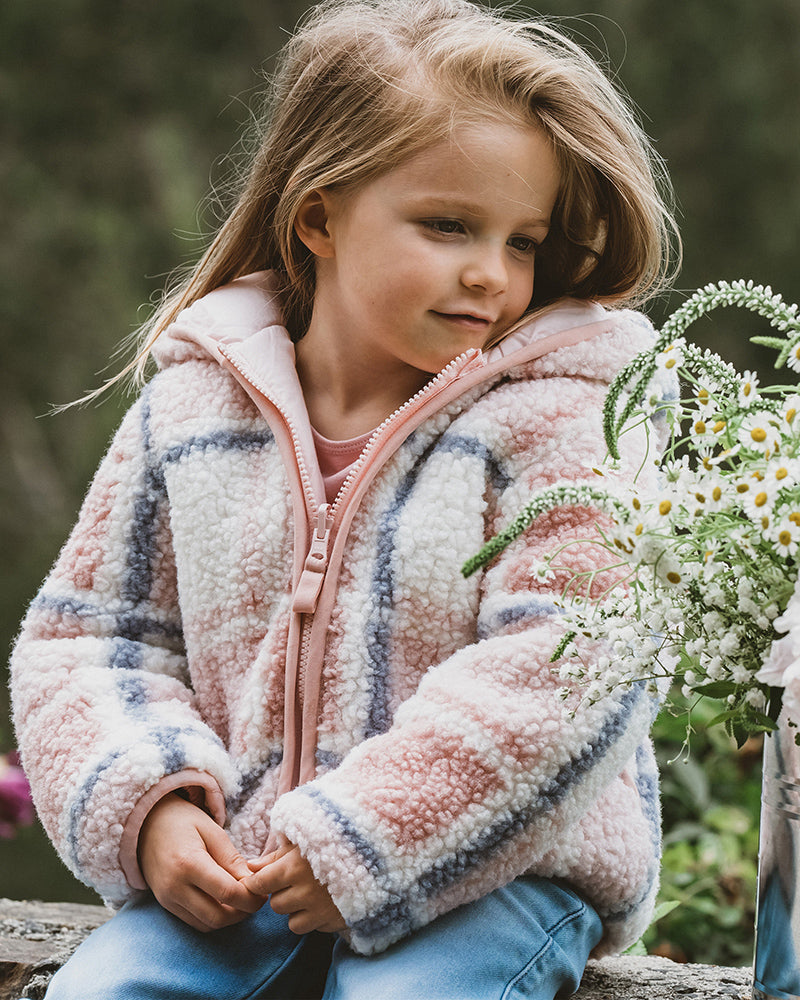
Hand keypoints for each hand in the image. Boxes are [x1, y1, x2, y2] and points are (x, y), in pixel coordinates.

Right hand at [138, 792, 264, 931]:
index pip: (227, 893)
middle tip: (256, 899)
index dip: (250, 898)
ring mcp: (167, 900)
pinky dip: (213, 918)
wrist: (146, 824)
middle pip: (218, 917)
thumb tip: (252, 884)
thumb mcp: (212, 831)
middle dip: (243, 913)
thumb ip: (232, 859)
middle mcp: (175, 887)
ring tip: (242, 900)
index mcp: (189, 863)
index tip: (263, 892)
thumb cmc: (183, 821)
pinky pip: (195, 922)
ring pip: (207, 925)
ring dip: (229, 918)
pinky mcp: (166, 905)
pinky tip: (224, 903)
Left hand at [243, 841, 345, 934]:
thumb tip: (250, 868)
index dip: (258, 882)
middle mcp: (304, 891)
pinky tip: (326, 901)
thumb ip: (275, 856)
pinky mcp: (335, 922)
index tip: (263, 879)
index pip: (259, 884)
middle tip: (297, 879)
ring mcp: (321, 910)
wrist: (375, 852)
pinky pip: (314, 928)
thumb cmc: (335, 839)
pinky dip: (315, 918)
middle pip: (275, 904)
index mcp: (293, 867)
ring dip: (298, 909)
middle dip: (283, 893)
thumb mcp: (304, 840)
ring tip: (312, 892)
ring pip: (292, 922)